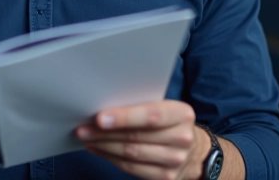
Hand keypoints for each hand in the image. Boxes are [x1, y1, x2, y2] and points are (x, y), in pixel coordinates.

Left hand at [76, 100, 208, 179]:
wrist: (194, 151)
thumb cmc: (169, 123)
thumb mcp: (165, 108)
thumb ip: (141, 106)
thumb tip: (104, 107)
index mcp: (182, 114)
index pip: (151, 115)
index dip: (124, 117)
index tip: (99, 118)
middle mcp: (182, 138)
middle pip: (136, 137)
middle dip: (105, 133)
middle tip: (83, 128)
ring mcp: (175, 161)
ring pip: (131, 154)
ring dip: (103, 146)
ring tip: (86, 138)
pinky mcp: (166, 178)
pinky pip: (131, 169)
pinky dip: (111, 158)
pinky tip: (98, 149)